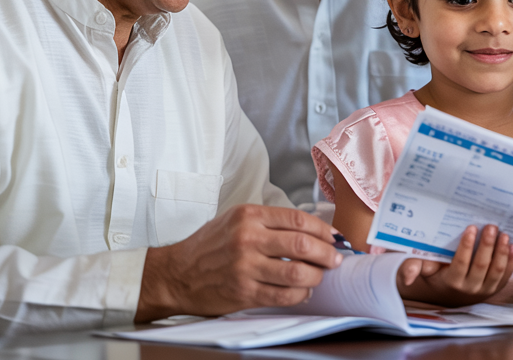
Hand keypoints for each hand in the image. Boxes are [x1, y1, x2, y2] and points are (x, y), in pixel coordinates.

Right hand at [136, 204, 341, 320]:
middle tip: (335, 259)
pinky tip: (303, 292)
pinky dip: (300, 295)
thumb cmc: (208, 246)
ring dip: (316, 276)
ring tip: (319, 276)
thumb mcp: (235, 220)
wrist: (176, 273)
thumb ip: (269, 223)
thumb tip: (310, 231)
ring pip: (297, 273)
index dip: (324, 230)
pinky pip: (283, 295)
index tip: (334, 238)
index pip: (298, 219)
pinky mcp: (243, 292)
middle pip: (302, 245)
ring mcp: (245, 267)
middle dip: (327, 254)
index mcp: (249, 216)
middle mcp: (247, 238)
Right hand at [399, 225, 512, 306]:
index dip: (467, 246)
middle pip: (482, 266)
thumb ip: (413, 267)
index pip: (461, 263)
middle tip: (491, 226)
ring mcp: (485, 289)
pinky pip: (506, 276)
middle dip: (487, 245)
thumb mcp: (422, 270)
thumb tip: (408, 276)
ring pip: (497, 271)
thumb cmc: (435, 274)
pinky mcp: (496, 288)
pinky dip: (511, 261)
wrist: (449, 292)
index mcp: (452, 281)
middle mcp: (470, 288)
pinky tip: (512, 246)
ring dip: (502, 252)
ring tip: (504, 234)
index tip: (471, 228)